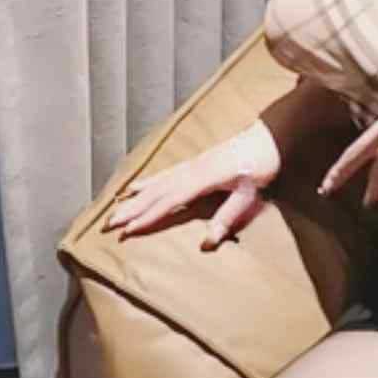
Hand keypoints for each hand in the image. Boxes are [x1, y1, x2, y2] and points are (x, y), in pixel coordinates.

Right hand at [103, 121, 281, 248]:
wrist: (270, 136)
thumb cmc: (263, 164)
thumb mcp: (249, 194)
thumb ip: (227, 216)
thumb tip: (207, 242)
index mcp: (202, 179)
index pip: (168, 202)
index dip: (147, 217)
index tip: (127, 231)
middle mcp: (191, 171)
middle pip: (155, 192)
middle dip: (131, 209)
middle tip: (107, 224)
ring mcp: (191, 165)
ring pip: (156, 183)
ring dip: (134, 197)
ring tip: (113, 208)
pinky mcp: (195, 162)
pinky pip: (164, 174)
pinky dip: (147, 182)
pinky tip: (136, 186)